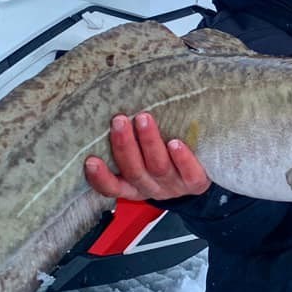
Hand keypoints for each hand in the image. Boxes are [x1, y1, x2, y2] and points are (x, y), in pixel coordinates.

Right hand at [84, 113, 210, 200]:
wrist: (200, 180)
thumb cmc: (166, 160)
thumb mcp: (143, 158)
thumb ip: (130, 142)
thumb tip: (114, 105)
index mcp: (133, 185)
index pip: (111, 187)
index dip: (100, 177)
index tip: (90, 160)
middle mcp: (151, 187)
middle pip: (134, 171)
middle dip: (124, 145)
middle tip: (119, 120)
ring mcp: (173, 186)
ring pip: (158, 167)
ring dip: (149, 142)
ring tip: (144, 119)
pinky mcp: (195, 182)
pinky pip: (189, 173)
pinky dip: (181, 158)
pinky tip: (175, 143)